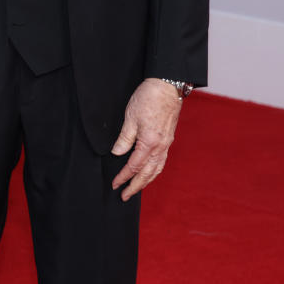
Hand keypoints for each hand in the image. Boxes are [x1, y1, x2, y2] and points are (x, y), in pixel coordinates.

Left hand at [110, 78, 183, 200]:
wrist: (168, 87)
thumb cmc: (148, 99)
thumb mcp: (130, 117)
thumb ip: (124, 138)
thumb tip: (117, 154)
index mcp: (149, 143)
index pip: (134, 166)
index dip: (123, 177)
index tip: (115, 184)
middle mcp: (160, 147)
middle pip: (147, 173)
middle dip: (135, 186)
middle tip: (124, 196)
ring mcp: (166, 144)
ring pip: (156, 169)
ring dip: (146, 181)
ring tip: (136, 188)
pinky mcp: (168, 140)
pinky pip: (162, 161)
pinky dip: (155, 171)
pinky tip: (150, 173)